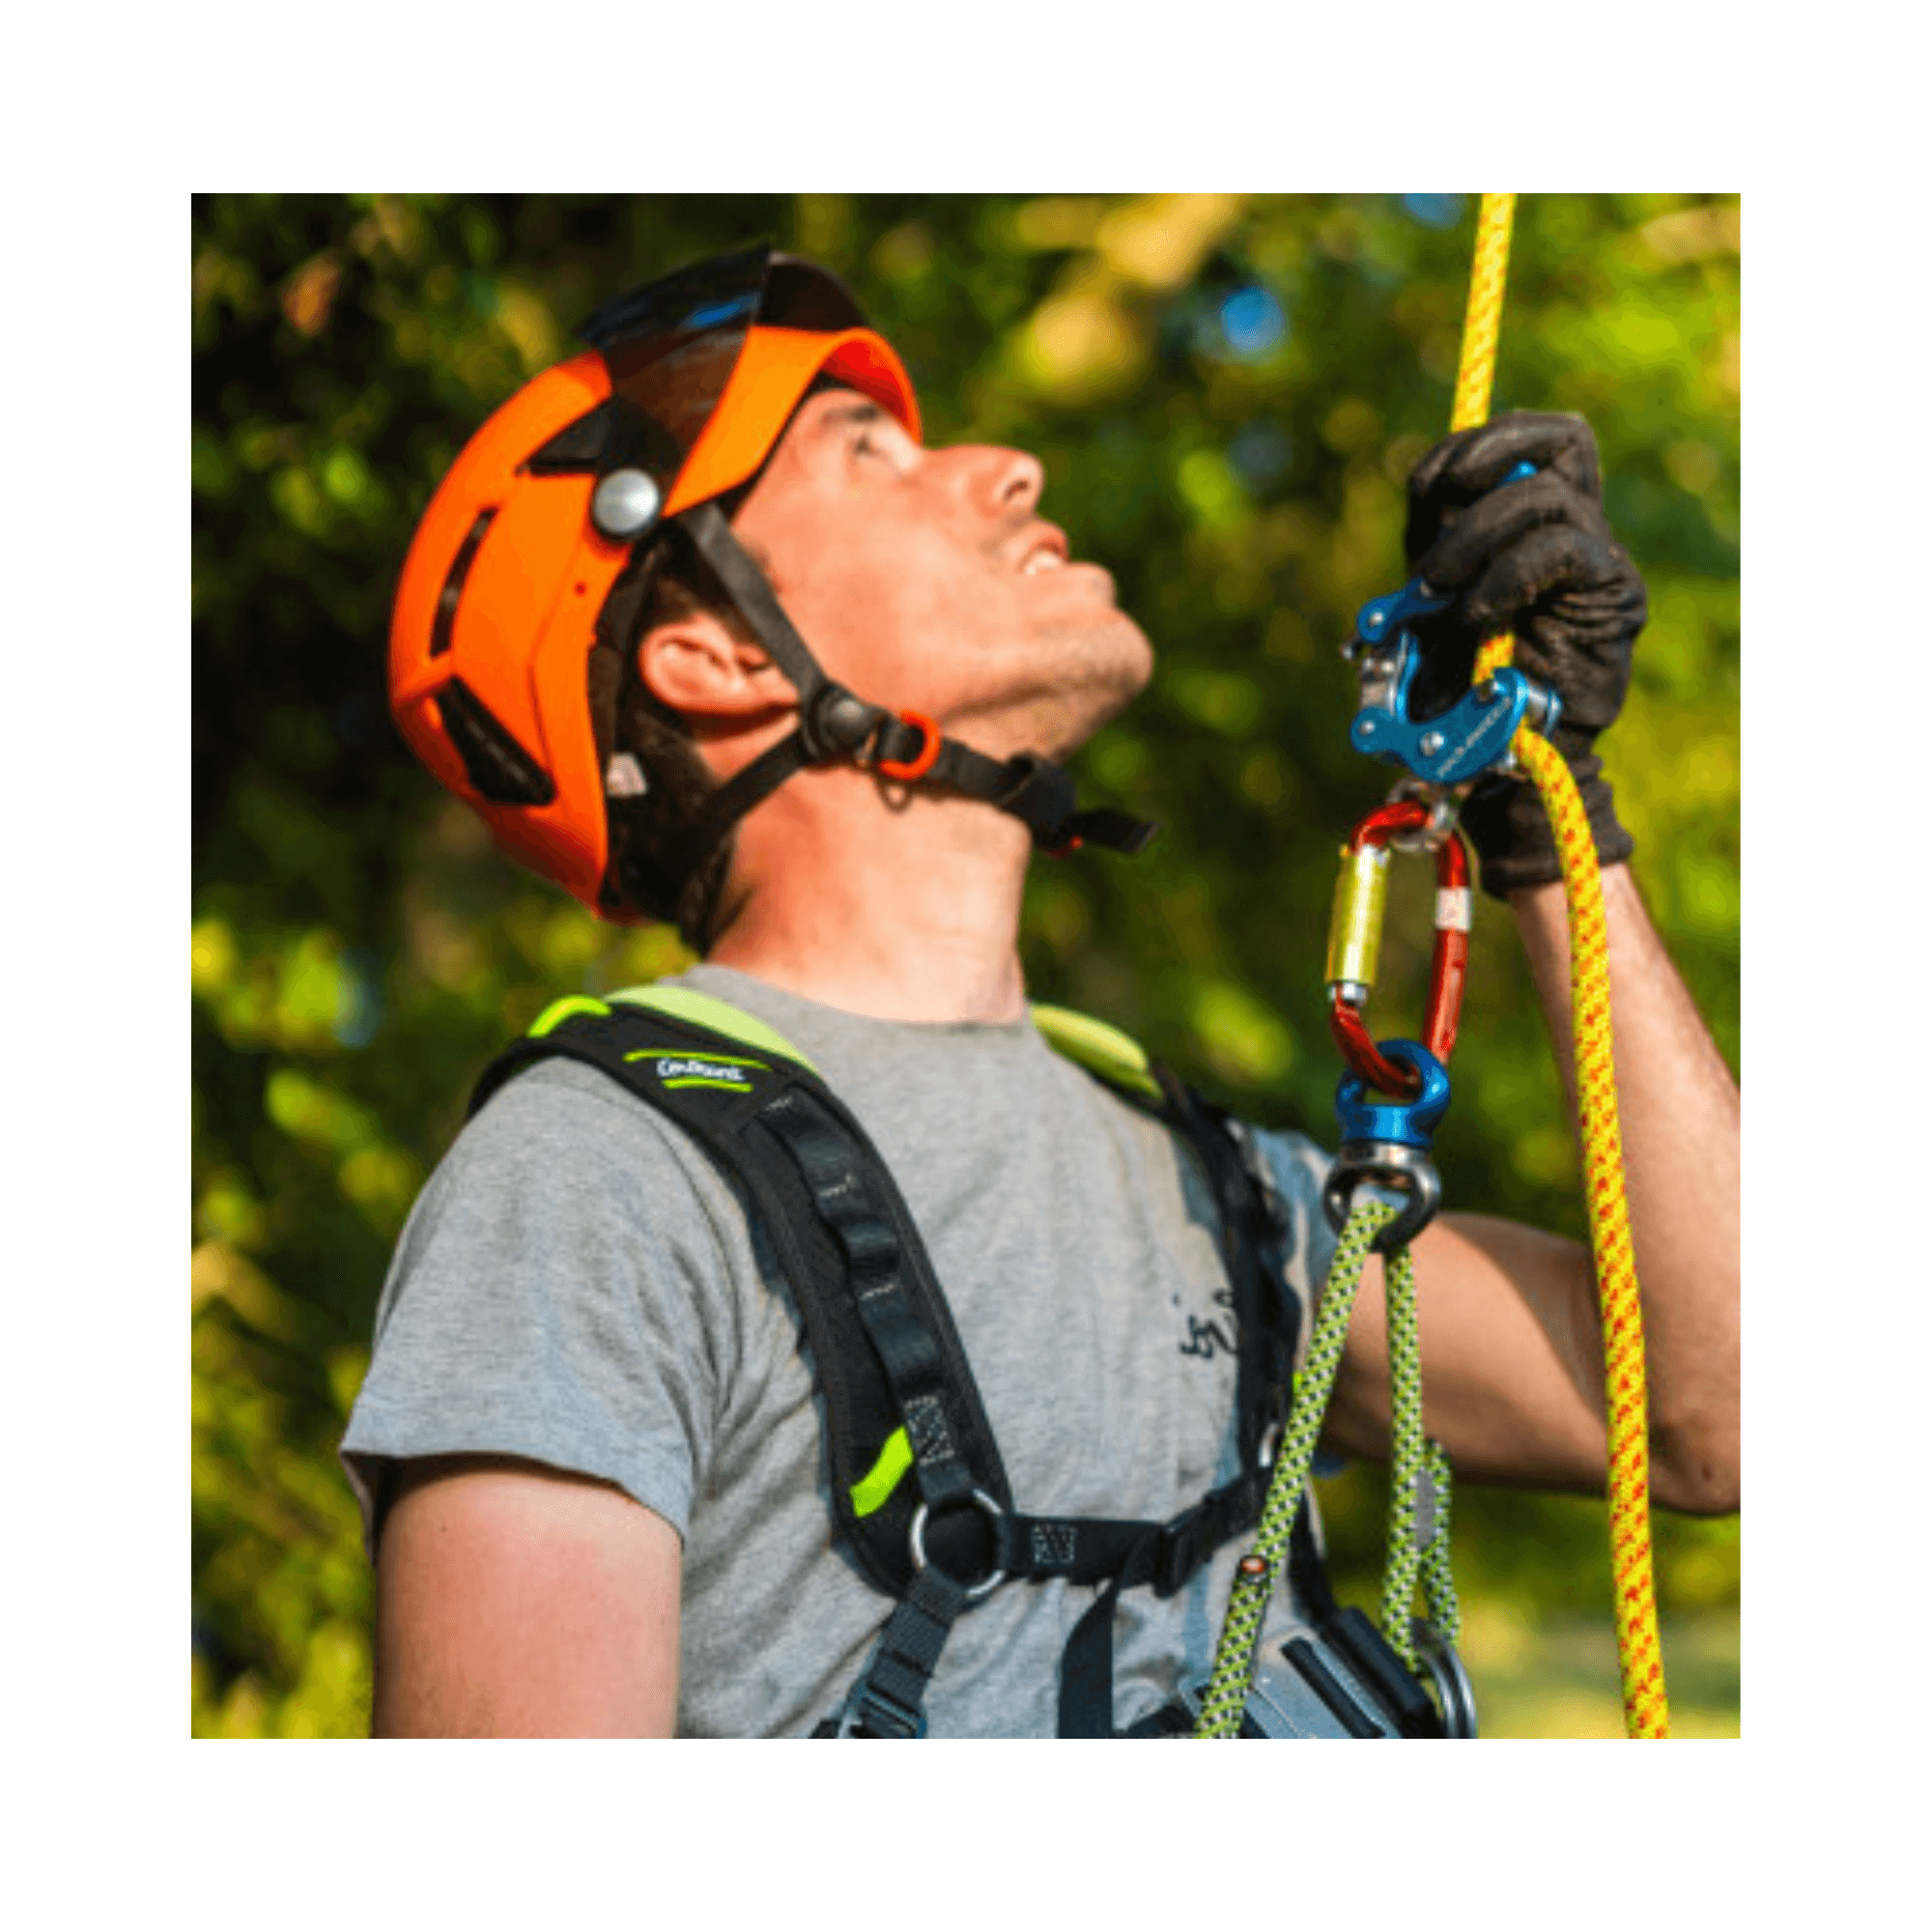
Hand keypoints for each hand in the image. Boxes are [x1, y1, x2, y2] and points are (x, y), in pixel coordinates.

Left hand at [1402, 412, 1646, 896]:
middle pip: (1561, 437)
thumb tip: (1422, 492)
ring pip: (1546, 496)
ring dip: (1473, 537)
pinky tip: (1474, 616)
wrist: (1506, 760)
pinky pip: (1560, 550)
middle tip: (1440, 497)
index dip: (1463, 451)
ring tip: (1438, 590)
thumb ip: (1429, 558)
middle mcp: (1571, 530)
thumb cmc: (1464, 693)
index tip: (1422, 492)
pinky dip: (1502, 577)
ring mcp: (1596, 560)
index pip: (1518, 444)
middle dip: (1489, 451)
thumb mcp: (1428, 613)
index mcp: (1525, 528)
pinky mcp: (1611, 596)